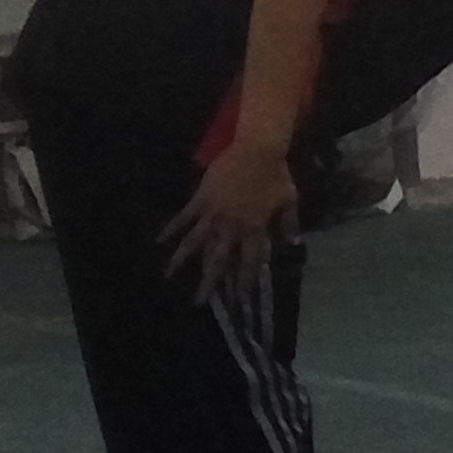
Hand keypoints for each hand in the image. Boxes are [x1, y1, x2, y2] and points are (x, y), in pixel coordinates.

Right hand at [162, 143, 298, 302]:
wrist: (256, 151)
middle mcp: (231, 226)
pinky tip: (159, 241)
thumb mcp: (288, 200)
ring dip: (182, 260)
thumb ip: (288, 223)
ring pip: (195, 242)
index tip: (238, 298)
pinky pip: (184, 218)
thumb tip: (293, 242)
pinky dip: (171, 229)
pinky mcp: (200, 199)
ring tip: (168, 275)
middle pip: (218, 259)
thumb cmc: (276, 175)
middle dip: (209, 281)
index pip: (250, 261)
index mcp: (254, 228)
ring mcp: (213, 214)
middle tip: (198, 301)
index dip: (244, 280)